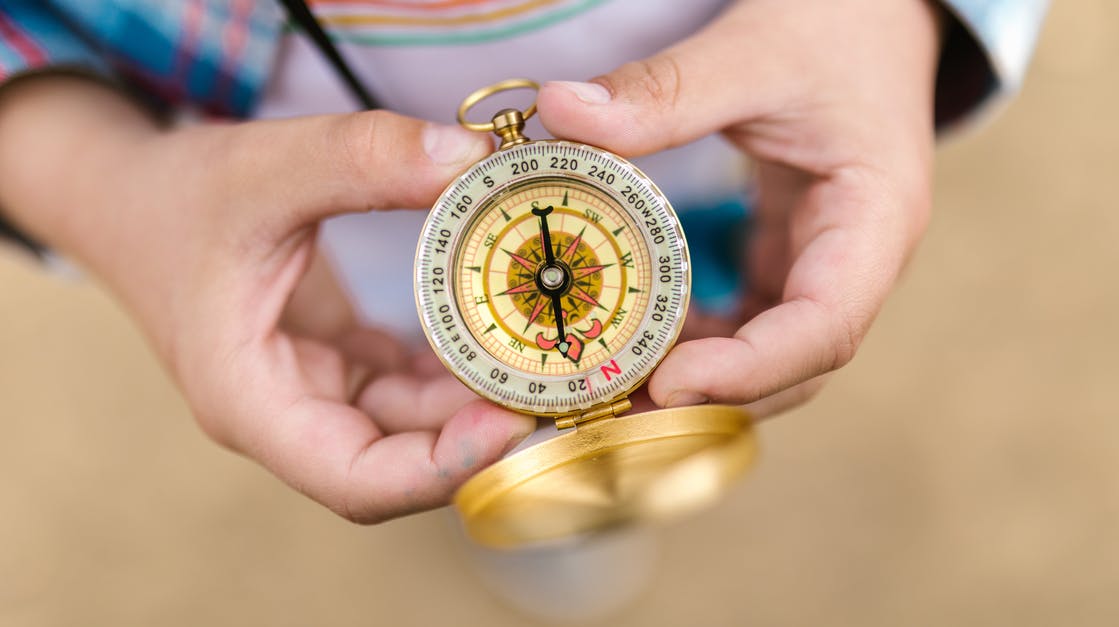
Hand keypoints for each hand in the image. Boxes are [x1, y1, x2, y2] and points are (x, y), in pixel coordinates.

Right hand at [0, 78, 533, 521]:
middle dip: (480, 437)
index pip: (357, 479)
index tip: (512, 419)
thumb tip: (469, 159)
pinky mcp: (335, 369)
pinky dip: (456, 371)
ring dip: (477, 402)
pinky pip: (408, 390)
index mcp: (251, 401)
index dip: (441, 467)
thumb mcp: (265, 166)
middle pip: (399, 466)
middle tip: (560, 387)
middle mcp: (287, 415)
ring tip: (549, 359)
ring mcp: (313, 395)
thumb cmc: (176, 196)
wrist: (129, 200)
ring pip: (412, 430)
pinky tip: (504, 334)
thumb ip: (362, 158)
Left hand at [538, 0, 940, 414]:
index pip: (825, 329)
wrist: (870, 16)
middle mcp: (855, 264)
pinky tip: (633, 346)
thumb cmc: (836, 26)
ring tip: (607, 395)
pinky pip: (744, 324)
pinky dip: (692, 346)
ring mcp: (821, 269)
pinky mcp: (787, 261)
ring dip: (694, 387)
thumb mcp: (753, 51)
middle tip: (613, 412)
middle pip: (793, 368)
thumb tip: (562, 112)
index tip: (666, 383)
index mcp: (874, 222)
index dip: (749, 370)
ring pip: (767, 359)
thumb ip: (665, 89)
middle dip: (709, 400)